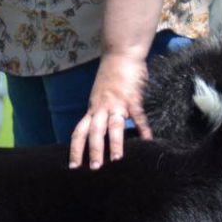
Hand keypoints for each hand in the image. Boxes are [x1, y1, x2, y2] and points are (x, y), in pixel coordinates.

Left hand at [68, 52, 151, 168]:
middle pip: (94, 132)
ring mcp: (117, 103)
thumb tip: (100, 132)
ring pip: (113, 126)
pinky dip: (144, 129)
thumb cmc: (111, 76)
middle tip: (94, 168)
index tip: (73, 165)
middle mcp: (101, 108)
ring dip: (114, 143)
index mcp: (92, 109)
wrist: (121, 54)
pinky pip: (138, 116)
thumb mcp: (99, 97)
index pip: (79, 132)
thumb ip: (100, 113)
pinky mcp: (133, 98)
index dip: (76, 149)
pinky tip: (148, 141)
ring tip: (116, 160)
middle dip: (93, 151)